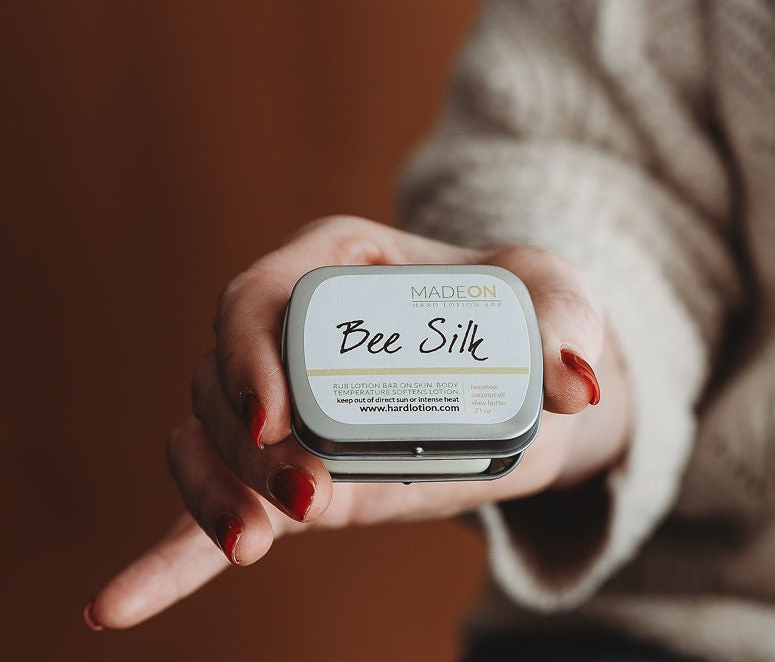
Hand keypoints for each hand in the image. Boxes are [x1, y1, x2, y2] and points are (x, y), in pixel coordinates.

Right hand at [85, 216, 628, 629]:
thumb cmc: (518, 314)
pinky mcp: (290, 467)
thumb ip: (564, 327)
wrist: (511, 369)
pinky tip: (118, 605)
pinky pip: (215, 502)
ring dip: (214, 494)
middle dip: (242, 443)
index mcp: (334, 266)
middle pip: (222, 378)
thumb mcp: (550, 301)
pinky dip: (170, 554)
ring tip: (254, 544)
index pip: (258, 295)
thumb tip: (572, 385)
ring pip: (204, 439)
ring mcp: (281, 401)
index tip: (278, 415)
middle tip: (299, 499)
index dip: (249, 351)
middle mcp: (290, 330)